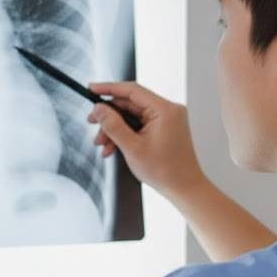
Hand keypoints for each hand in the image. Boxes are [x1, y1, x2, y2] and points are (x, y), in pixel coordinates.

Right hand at [87, 81, 205, 201]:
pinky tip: (113, 147)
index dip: (108, 88)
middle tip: (92, 123)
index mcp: (164, 110)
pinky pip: (139, 124)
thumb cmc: (166, 171)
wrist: (184, 188)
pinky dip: (125, 134)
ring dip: (115, 129)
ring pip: (132, 116)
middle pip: (130, 104)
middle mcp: (168, 110)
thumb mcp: (132, 148)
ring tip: (102, 144)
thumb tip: (98, 109)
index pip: (131, 90)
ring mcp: (167, 119)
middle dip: (109, 116)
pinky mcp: (164, 128)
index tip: (92, 89)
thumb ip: (113, 126)